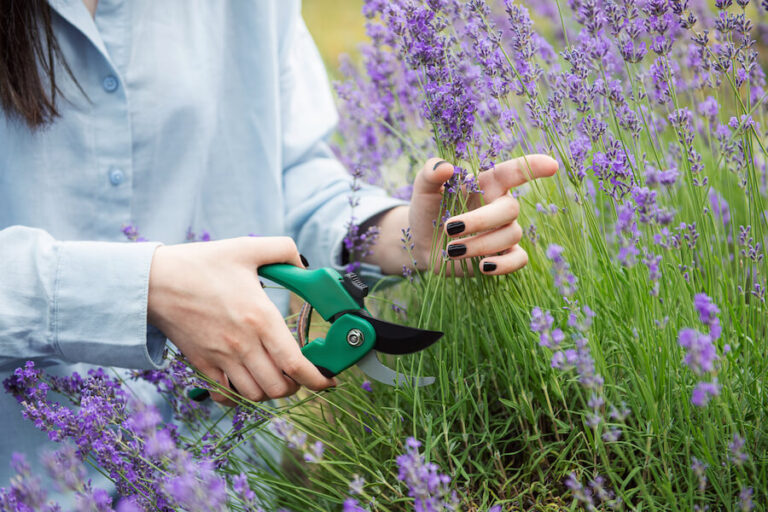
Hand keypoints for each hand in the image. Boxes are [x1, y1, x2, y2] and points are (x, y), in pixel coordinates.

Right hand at [147, 237, 335, 405]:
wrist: (155, 280)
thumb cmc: (201, 263)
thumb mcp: (247, 248)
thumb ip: (282, 249)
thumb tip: (303, 265)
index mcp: (260, 318)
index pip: (296, 364)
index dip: (317, 379)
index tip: (328, 381)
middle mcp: (243, 344)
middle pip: (278, 387)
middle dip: (296, 386)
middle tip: (299, 374)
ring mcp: (221, 358)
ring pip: (255, 395)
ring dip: (270, 391)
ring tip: (275, 376)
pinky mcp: (202, 364)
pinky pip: (226, 395)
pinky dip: (239, 396)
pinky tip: (245, 381)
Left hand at [366, 155, 557, 275]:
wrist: (422, 242)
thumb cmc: (428, 209)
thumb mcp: (423, 189)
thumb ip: (430, 174)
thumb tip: (444, 167)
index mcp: (487, 183)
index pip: (514, 172)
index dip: (533, 167)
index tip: (552, 166)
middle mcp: (500, 205)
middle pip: (510, 208)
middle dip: (481, 220)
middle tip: (449, 228)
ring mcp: (503, 231)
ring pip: (510, 234)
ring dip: (480, 244)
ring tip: (451, 250)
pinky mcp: (502, 255)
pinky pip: (518, 259)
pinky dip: (504, 264)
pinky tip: (484, 267)